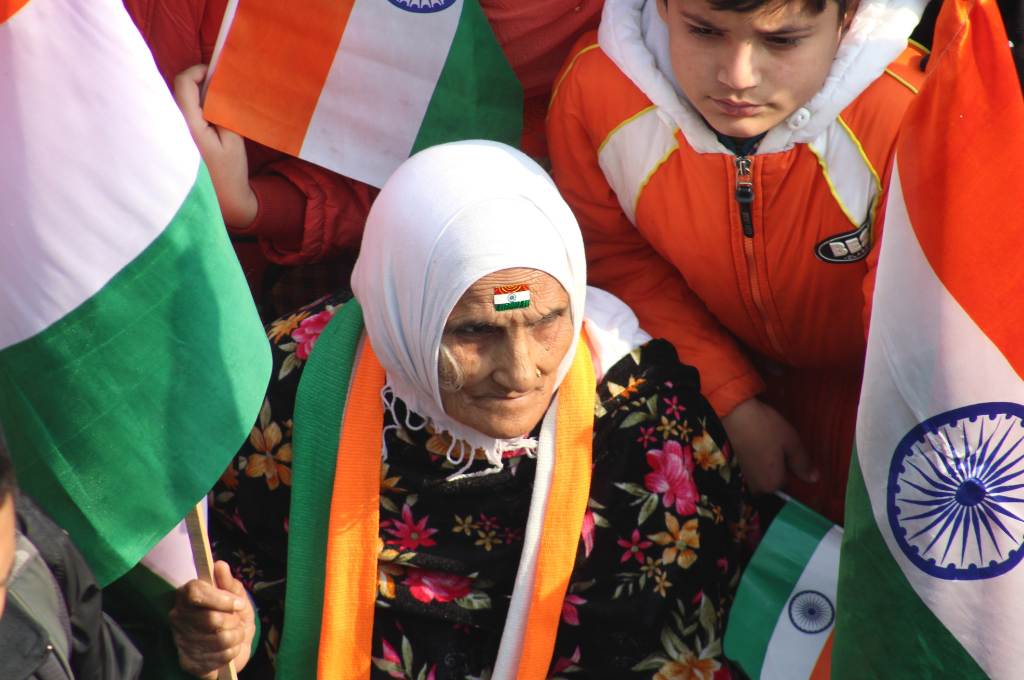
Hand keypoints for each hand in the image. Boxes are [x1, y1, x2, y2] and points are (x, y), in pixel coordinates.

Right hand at [170, 561, 254, 678]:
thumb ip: (229, 583)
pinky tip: (229, 647)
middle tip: (237, 620)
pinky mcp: (189, 661)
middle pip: (211, 619)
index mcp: (187, 596)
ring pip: (220, 639)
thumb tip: (220, 565)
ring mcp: (182, 641)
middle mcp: (179, 617)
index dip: (220, 598)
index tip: (238, 603)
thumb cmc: (233, 615)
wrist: (233, 645)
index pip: (195, 592)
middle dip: (234, 620)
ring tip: (235, 633)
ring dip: (237, 636)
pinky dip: (233, 651)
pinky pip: (221, 656)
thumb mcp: (236, 596)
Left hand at [173, 64, 258, 229]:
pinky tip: (205, 125)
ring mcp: (167, 137)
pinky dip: (190, 113)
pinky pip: (175, 117)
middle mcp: (171, 128)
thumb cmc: (230, 172)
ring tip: (214, 110)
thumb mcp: (233, 137)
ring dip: (193, 100)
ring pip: (175, 103)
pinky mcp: (169, 143)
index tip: (215, 74)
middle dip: (197, 85)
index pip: (183, 83)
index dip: (199, 71)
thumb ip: (221, 107)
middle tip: (218, 92)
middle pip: (177, 91)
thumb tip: (213, 84)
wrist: (222, 203)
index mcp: (187, 125)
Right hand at [721, 398, 818, 493]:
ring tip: (758, 442)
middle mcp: (755, 488)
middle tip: (770, 443)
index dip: (787, 462)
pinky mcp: (728, 469)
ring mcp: (739, 479)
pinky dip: (748, 459)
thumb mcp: (790, 441)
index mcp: (772, 483)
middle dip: (773, 466)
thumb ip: (803, 463)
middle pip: (770, 480)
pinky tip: (748, 443)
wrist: (730, 413)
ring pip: (757, 475)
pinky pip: (745, 469)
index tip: (783, 446)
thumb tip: (815, 479)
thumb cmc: (764, 427)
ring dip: (760, 463)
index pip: (787, 480)